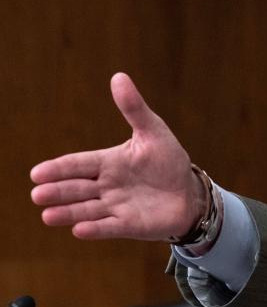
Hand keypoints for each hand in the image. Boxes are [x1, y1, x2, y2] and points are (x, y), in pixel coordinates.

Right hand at [30, 73, 205, 241]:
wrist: (189, 193)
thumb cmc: (168, 161)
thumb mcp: (153, 132)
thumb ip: (134, 108)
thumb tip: (118, 76)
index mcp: (109, 162)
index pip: (78, 164)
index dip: (58, 168)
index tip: (37, 173)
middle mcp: (107, 186)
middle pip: (77, 188)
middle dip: (58, 191)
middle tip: (37, 194)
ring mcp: (116, 206)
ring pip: (87, 210)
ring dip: (68, 213)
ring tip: (47, 216)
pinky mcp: (129, 225)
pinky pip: (109, 227)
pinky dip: (95, 229)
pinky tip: (79, 230)